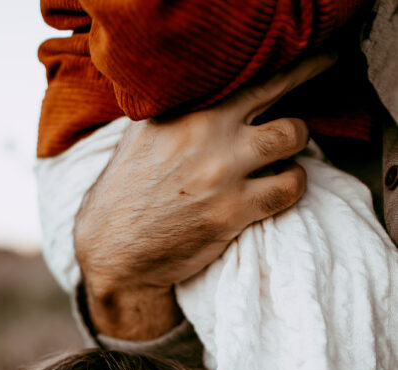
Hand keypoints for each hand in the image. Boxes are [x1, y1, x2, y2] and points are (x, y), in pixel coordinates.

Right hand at [75, 53, 334, 339]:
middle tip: (297, 118)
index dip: (291, 67)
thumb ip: (184, 107)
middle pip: (281, 89)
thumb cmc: (130, 189)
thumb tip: (221, 90)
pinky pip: (288, 188)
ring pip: (293, 136)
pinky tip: (282, 186)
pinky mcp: (230, 212)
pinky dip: (293, 184)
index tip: (312, 64)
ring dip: (296, 144)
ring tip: (285, 157)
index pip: (251, 71)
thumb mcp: (146, 133)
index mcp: (186, 107)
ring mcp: (220, 172)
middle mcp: (205, 132)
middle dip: (299, 100)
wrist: (114, 248)